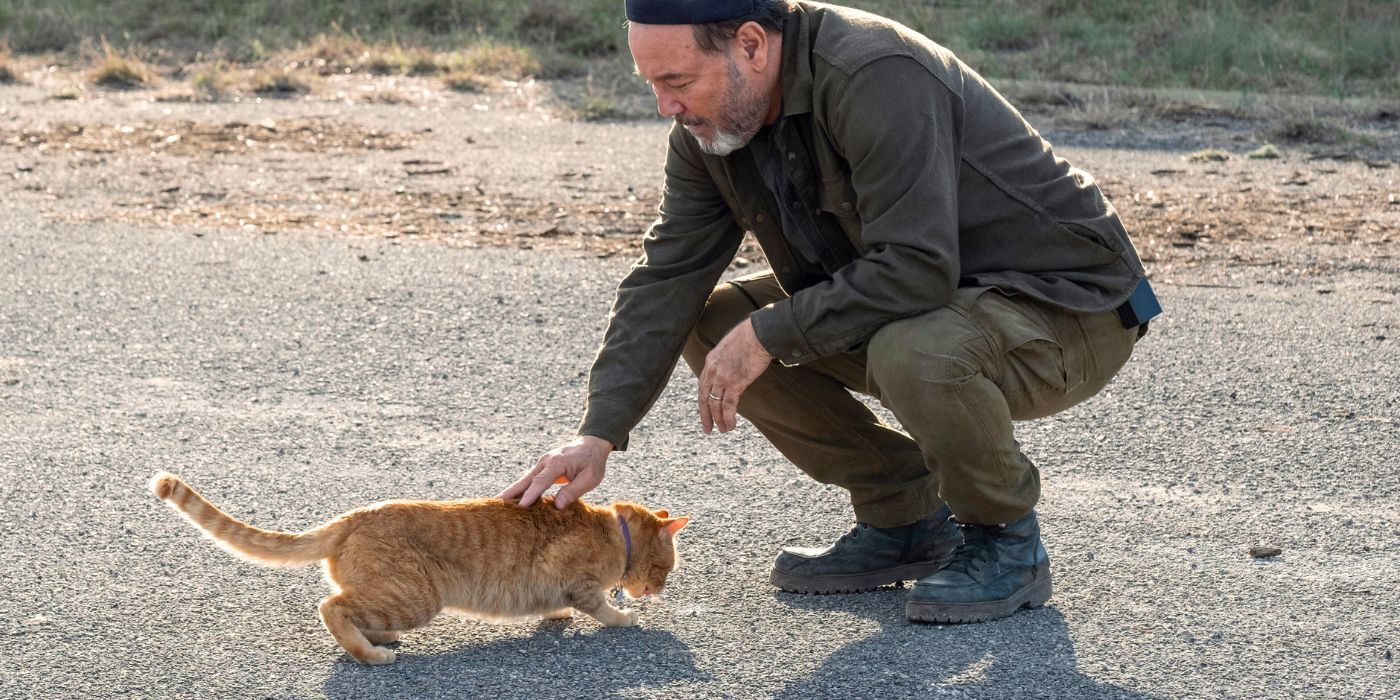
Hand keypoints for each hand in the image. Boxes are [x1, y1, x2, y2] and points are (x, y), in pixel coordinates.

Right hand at [499, 436, 611, 507]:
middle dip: (511, 492)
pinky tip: (511, 501)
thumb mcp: (590, 478)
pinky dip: (520, 490)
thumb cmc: (593, 462)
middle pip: (526, 479)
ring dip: (512, 492)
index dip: (531, 494)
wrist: (591, 444)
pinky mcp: (542, 468)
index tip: (521, 506)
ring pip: (525, 480)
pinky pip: (529, 481)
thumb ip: (574, 490)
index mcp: (558, 462)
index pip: (541, 481)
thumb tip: (557, 506)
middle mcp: (546, 462)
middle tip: (495, 503)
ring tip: (497, 505)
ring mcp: (542, 464)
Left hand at [698, 318, 772, 433]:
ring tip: (723, 430)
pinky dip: (728, 417)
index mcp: (710, 361)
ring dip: (718, 419)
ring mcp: (722, 378)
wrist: (759, 334)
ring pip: (715, 404)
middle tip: (707, 428)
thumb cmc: (750, 336)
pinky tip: (731, 425)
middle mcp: (712, 370)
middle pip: (704, 397)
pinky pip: (728, 405)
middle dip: (705, 415)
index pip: (702, 385)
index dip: (703, 400)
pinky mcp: (734, 383)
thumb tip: (734, 366)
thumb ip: (727, 359)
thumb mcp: (730, 346)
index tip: (705, 410)